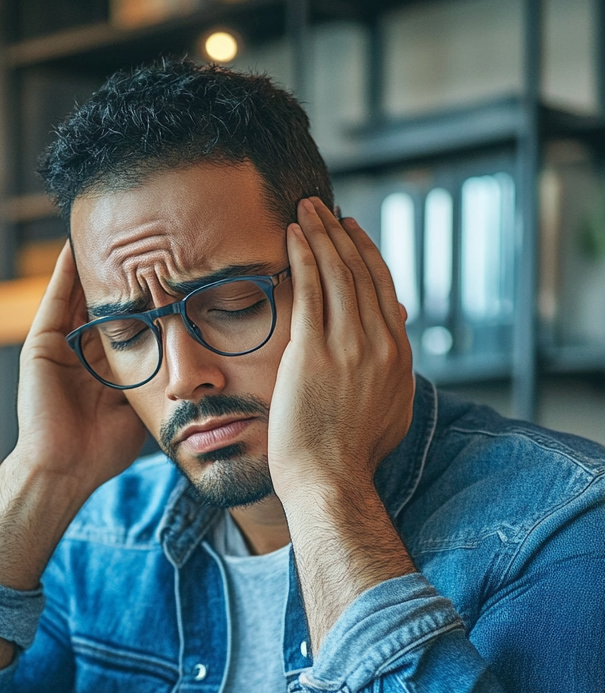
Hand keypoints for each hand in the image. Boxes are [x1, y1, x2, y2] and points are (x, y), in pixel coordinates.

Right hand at [14, 242, 146, 495]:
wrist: (66, 468)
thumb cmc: (103, 450)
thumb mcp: (142, 408)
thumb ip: (159, 384)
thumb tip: (194, 373)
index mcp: (107, 365)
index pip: (130, 320)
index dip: (147, 296)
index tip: (168, 269)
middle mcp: (83, 351)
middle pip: (106, 301)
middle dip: (123, 272)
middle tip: (143, 236)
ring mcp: (61, 345)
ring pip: (81, 294)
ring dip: (94, 264)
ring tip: (111, 229)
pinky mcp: (41, 343)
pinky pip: (56, 299)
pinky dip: (64, 271)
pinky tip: (74, 244)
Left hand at [267, 197, 413, 498]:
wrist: (331, 483)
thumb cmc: (350, 461)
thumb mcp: (387, 415)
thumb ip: (390, 380)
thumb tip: (390, 360)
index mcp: (398, 358)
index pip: (384, 293)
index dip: (367, 258)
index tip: (352, 236)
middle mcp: (379, 345)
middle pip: (362, 274)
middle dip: (343, 235)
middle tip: (326, 209)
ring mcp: (349, 347)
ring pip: (337, 274)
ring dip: (322, 234)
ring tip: (307, 209)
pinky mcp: (314, 352)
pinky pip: (310, 289)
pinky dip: (303, 256)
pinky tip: (293, 234)